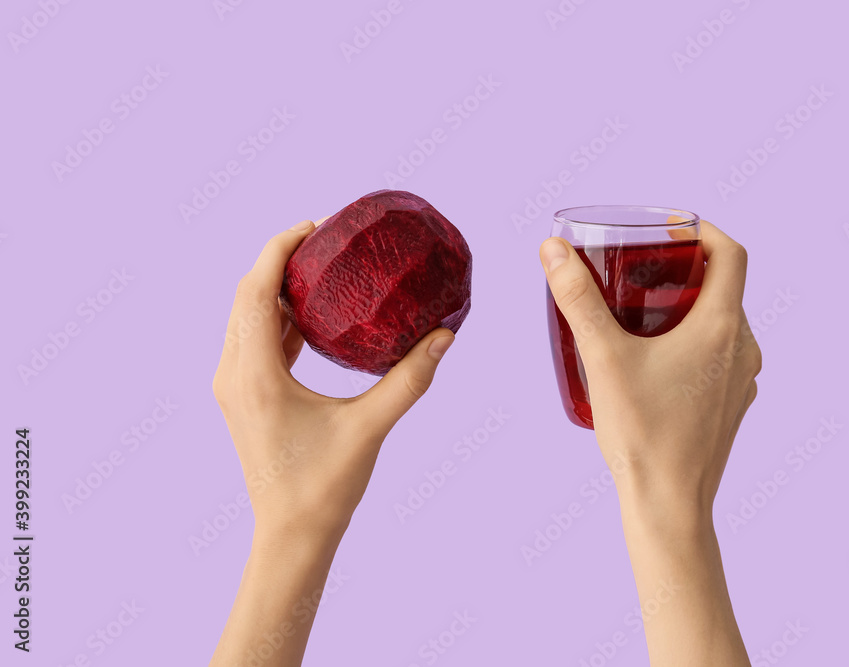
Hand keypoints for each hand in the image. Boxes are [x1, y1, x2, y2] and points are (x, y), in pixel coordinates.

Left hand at [212, 220, 455, 544]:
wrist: (291, 535)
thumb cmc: (325, 487)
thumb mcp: (371, 427)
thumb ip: (409, 379)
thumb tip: (445, 335)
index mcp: (256, 376)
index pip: (255, 291)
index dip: (279, 249)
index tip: (315, 226)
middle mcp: (234, 374)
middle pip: (245, 296)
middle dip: (279, 261)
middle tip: (323, 240)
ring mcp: (233, 386)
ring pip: (245, 317)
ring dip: (276, 288)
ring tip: (319, 268)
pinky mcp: (243, 396)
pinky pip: (253, 340)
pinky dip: (278, 318)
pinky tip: (312, 314)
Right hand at [539, 221, 758, 666]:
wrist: (669, 505)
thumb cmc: (641, 433)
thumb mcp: (604, 358)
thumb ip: (578, 300)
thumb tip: (553, 249)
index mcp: (721, 328)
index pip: (730, 253)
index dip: (702, 230)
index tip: (669, 227)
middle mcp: (742, 349)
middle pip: (724, 287)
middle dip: (684, 269)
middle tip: (642, 267)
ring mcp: (742, 380)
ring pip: (721, 323)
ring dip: (688, 307)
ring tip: (642, 311)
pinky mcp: (732, 405)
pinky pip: (719, 356)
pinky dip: (692, 341)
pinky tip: (654, 359)